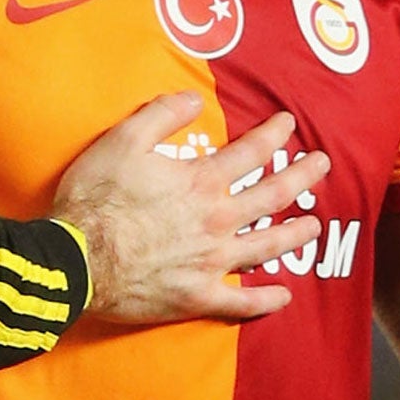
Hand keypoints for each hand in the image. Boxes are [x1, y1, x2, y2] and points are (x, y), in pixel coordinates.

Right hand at [51, 93, 329, 323]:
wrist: (76, 258)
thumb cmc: (96, 197)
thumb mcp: (123, 139)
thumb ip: (162, 114)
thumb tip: (195, 97)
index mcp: (202, 181)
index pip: (251, 152)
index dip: (273, 134)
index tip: (289, 123)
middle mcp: (218, 220)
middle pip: (273, 195)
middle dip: (302, 176)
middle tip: (322, 165)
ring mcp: (212, 262)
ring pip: (268, 246)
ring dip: (295, 233)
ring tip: (314, 225)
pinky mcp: (198, 296)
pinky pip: (242, 302)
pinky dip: (266, 300)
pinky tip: (284, 296)